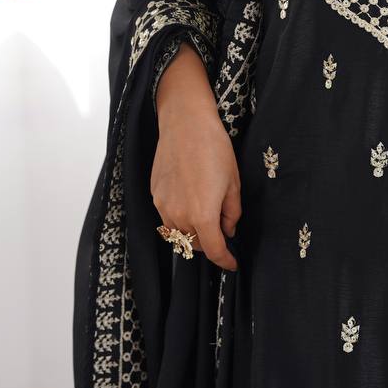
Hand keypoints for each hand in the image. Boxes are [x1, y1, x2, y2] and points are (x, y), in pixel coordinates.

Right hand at [153, 42, 240, 270]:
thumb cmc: (214, 149)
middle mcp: (179, 216)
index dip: (225, 261)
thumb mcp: (233, 182)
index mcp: (202, 215)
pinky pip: (167, 218)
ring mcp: (163, 206)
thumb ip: (231, 212)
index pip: (214, 250)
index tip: (233, 264)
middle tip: (223, 231)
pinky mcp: (155, 195)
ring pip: (179, 234)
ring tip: (207, 217)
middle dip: (210, 243)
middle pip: (194, 244)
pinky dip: (180, 219)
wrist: (185, 124)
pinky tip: (190, 203)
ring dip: (193, 233)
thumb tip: (229, 230)